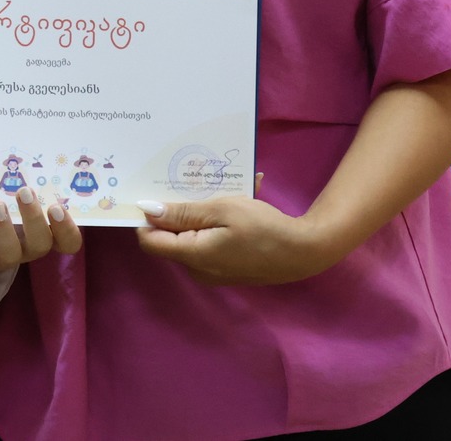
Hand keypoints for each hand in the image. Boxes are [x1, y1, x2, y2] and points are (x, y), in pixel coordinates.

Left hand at [0, 184, 82, 275]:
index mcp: (45, 231)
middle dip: (33, 218)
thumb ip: (28, 179)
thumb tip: (34, 148)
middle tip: (24, 192)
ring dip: (4, 229)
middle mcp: (29, 247)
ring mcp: (5, 257)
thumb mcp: (17, 188)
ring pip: (11, 254)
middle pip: (41, 244)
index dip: (67, 229)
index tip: (56, 206)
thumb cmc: (2, 196)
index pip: (68, 242)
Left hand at [134, 179, 335, 285]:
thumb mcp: (222, 210)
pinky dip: (219, 221)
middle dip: (178, 209)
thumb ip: (183, 212)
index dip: (147, 217)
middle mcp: (197, 268)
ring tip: (222, 184)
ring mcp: (213, 270)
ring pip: (193, 235)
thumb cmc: (262, 228)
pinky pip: (211, 240)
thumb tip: (147, 210)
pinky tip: (243, 197)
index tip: (155, 191)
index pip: (149, 240)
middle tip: (191, 180)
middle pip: (171, 237)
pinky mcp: (227, 266)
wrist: (303, 252)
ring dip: (203, 211)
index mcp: (192, 255)